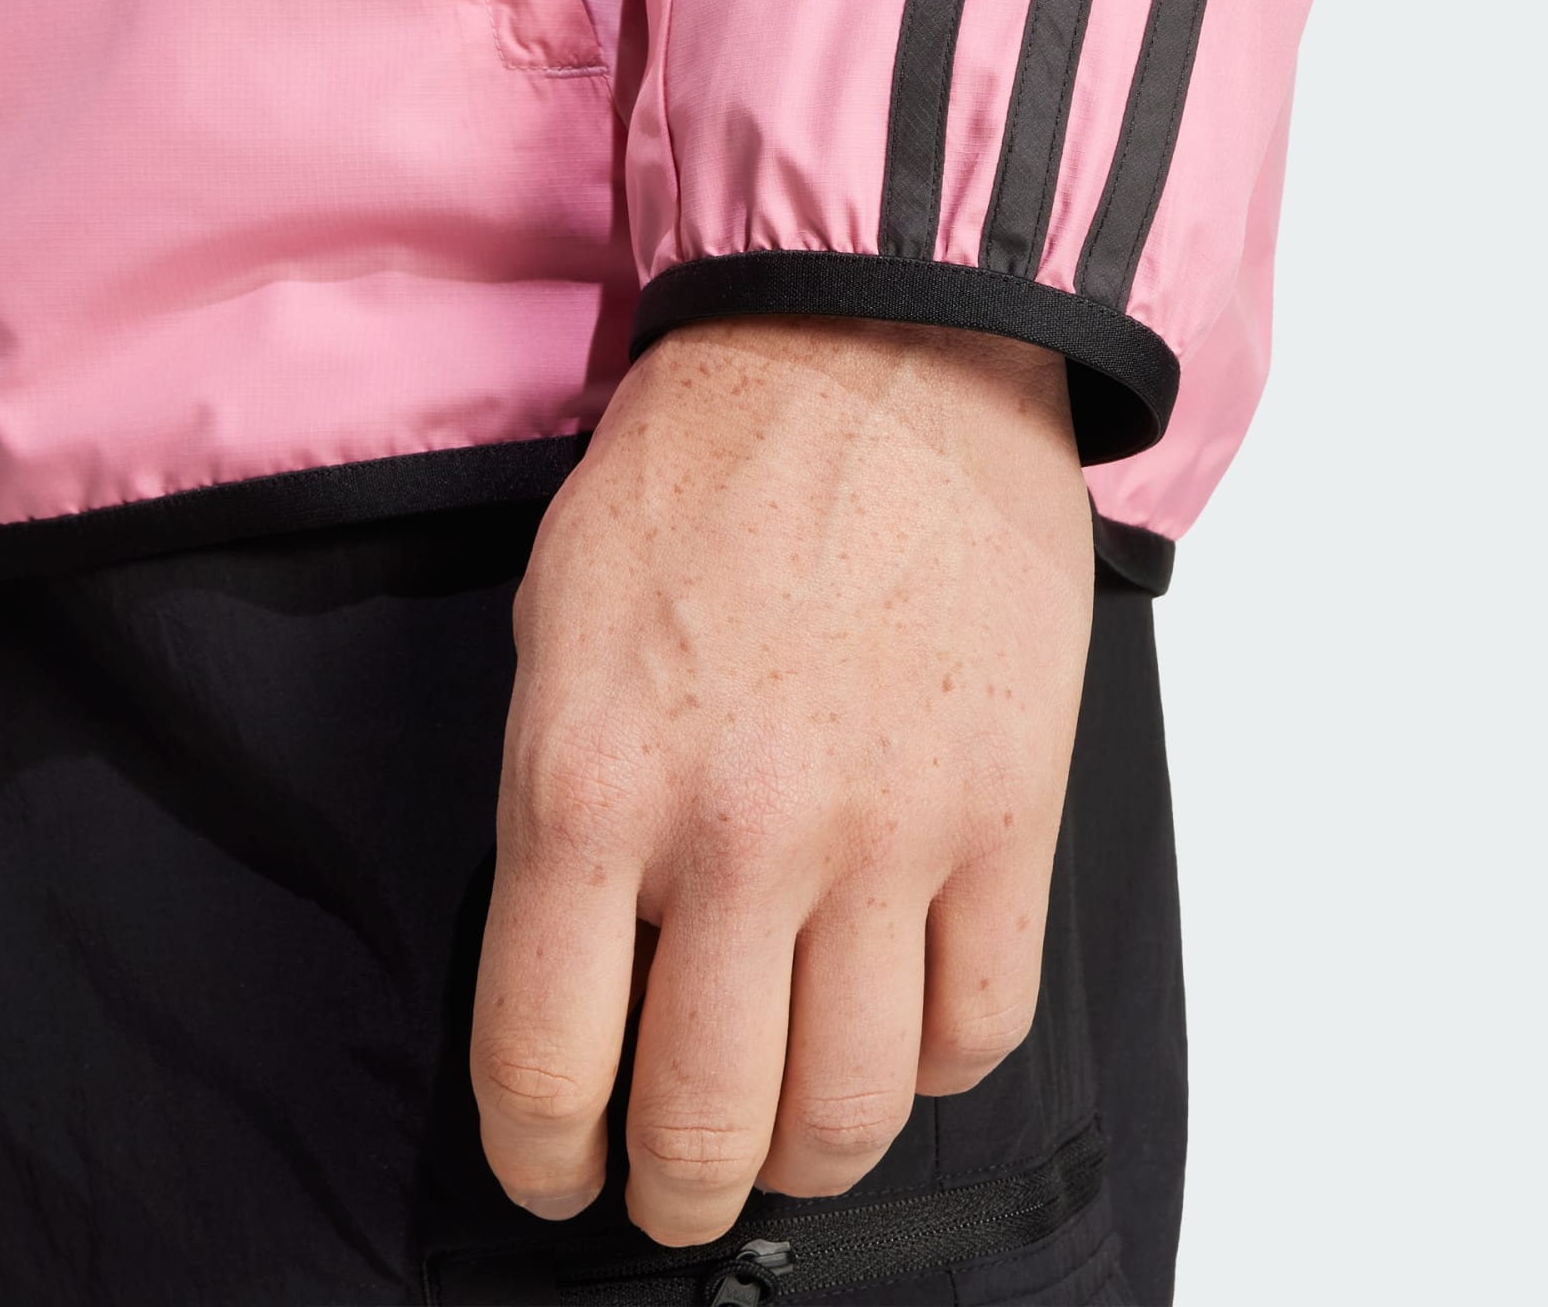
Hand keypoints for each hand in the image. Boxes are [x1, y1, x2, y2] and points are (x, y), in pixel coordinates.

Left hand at [470, 314, 1095, 1244]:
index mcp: (588, 787)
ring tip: (784, 1127)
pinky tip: (896, 1021)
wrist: (876, 352)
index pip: (544, 1065)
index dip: (539, 1157)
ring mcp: (889, 834)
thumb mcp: (557, 627)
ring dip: (804, 1153)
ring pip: (854, 1110)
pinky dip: (931, 1060)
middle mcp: (737, 838)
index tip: (553, 1169)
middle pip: (707, 1127)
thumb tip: (588, 964)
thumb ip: (559, 811)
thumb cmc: (702, 473)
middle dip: (670, 1195)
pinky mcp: (1009, 813)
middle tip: (665, 1188)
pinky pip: (981, 1022)